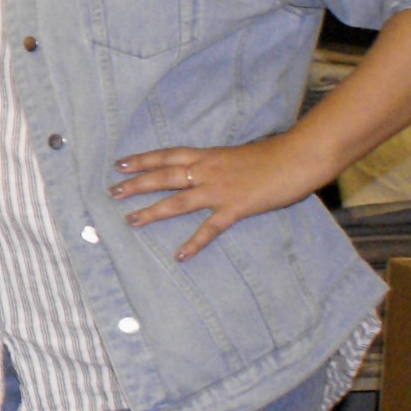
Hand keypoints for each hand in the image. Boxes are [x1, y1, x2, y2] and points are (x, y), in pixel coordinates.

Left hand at [112, 134, 328, 260]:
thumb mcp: (238, 154)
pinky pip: (210, 228)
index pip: (167, 155)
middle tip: (112, 192)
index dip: (142, 159)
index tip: (119, 164)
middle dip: (136, 184)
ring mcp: (219, 190)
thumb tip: (208, 171)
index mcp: (208, 155)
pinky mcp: (235, 208)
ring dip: (152, 211)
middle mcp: (207, 170)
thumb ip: (220, 164)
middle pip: (163, 176)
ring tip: (130, 220)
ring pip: (177, 201)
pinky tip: (180, 255)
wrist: (298, 157)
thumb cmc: (274, 154)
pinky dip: (194, 243)